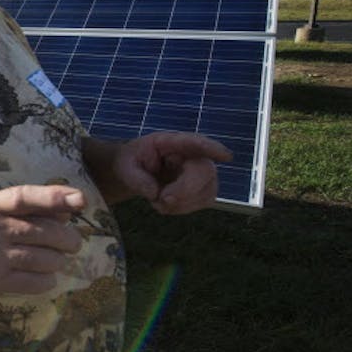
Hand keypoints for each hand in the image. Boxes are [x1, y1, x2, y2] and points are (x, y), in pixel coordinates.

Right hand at [0, 185, 85, 295]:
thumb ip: (22, 206)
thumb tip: (65, 212)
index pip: (24, 197)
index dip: (54, 197)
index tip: (80, 200)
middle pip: (44, 232)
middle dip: (68, 239)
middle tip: (73, 243)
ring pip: (44, 259)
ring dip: (59, 260)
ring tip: (57, 259)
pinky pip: (35, 282)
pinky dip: (48, 279)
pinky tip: (46, 276)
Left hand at [112, 132, 232, 214]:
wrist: (135, 171)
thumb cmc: (132, 162)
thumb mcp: (125, 167)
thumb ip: (137, 179)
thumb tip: (155, 193)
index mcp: (171, 142)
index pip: (194, 142)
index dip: (212, 148)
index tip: (227, 156)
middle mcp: (191, 155)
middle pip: (205, 171)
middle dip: (187, 189)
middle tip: (163, 199)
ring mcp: (201, 172)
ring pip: (207, 191)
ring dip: (182, 203)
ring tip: (157, 201)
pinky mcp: (204, 188)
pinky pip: (203, 202)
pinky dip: (183, 209)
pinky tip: (165, 204)